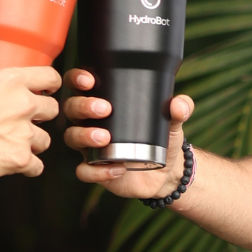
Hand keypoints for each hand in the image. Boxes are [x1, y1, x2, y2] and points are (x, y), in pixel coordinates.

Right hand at [0, 66, 61, 182]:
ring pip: (45, 140)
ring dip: (34, 143)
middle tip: (27, 121)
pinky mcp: (20, 159)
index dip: (50, 85)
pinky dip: (28, 167)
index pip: (49, 77)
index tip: (46, 91)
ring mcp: (24, 133)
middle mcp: (23, 105)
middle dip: (42, 116)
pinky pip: (37, 166)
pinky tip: (17, 165)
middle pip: (52, 109)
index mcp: (9, 82)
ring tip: (16, 145)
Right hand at [63, 68, 194, 199]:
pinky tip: (117, 168)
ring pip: (71, 137)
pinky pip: (84, 171)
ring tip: (105, 137)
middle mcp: (89, 122)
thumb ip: (179, 109)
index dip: (76, 79)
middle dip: (83, 106)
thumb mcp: (172, 122)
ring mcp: (88, 146)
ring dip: (84, 135)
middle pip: (71, 108)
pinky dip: (97, 171)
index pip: (78, 84)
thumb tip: (179, 104)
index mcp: (101, 101)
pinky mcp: (94, 170)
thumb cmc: (161, 138)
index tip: (90, 80)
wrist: (164, 171)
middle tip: (104, 108)